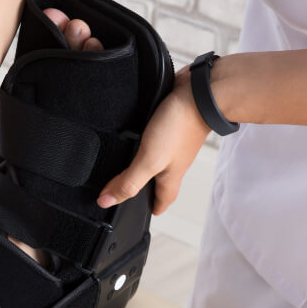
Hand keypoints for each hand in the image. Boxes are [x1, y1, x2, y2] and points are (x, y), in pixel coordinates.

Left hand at [96, 65, 210, 214]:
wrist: (199, 92)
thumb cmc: (180, 127)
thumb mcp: (150, 161)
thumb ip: (129, 181)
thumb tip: (107, 201)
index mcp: (170, 176)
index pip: (162, 200)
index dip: (152, 209)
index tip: (140, 214)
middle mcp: (172, 161)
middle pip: (159, 181)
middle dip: (146, 188)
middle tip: (131, 191)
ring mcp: (171, 142)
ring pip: (156, 158)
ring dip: (143, 163)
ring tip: (126, 165)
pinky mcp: (168, 124)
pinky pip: (155, 137)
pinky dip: (144, 141)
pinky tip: (132, 135)